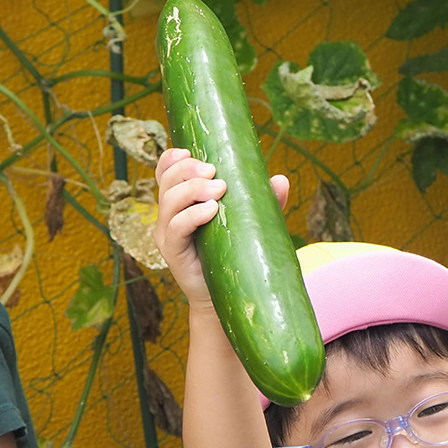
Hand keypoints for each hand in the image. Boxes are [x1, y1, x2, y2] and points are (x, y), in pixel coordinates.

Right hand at [154, 147, 288, 310]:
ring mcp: (167, 234)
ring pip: (169, 201)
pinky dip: (192, 215)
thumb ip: (262, 200)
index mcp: (180, 202)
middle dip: (188, 170)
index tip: (189, 151)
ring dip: (193, 189)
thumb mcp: (249, 221)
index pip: (165, 173)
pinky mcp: (172, 252)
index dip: (172, 159)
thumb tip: (281, 179)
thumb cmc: (236, 253)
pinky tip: (211, 210)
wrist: (228, 296)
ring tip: (220, 189)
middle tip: (214, 172)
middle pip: (167, 182)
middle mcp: (168, 215)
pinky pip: (176, 227)